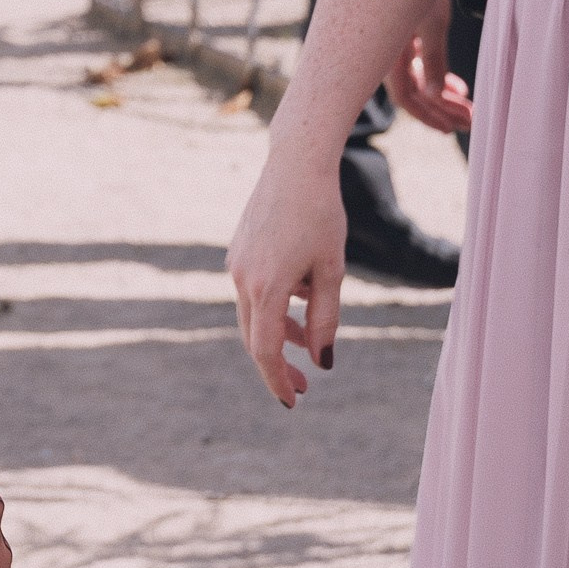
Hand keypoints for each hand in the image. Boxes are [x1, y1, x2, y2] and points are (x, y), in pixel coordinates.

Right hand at [227, 138, 347, 409]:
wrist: (295, 164)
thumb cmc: (321, 216)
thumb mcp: (332, 272)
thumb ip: (326, 319)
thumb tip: (323, 361)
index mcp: (266, 288)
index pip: (266, 351)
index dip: (279, 381)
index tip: (294, 403)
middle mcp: (242, 278)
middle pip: (255, 338)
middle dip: (278, 365)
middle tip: (305, 386)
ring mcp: (236, 263)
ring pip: (254, 314)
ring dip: (280, 333)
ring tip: (310, 338)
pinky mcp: (239, 250)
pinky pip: (252, 291)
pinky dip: (274, 306)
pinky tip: (300, 295)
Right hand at [388, 0, 473, 136]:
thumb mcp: (431, 23)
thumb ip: (434, 60)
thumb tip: (436, 95)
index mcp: (386, 52)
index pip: (405, 97)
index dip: (429, 116)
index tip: (453, 129)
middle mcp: (386, 50)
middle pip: (414, 90)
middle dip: (442, 108)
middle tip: (470, 122)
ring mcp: (394, 40)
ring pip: (419, 77)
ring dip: (442, 93)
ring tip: (467, 106)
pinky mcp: (402, 30)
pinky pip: (418, 61)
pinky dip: (437, 74)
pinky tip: (456, 85)